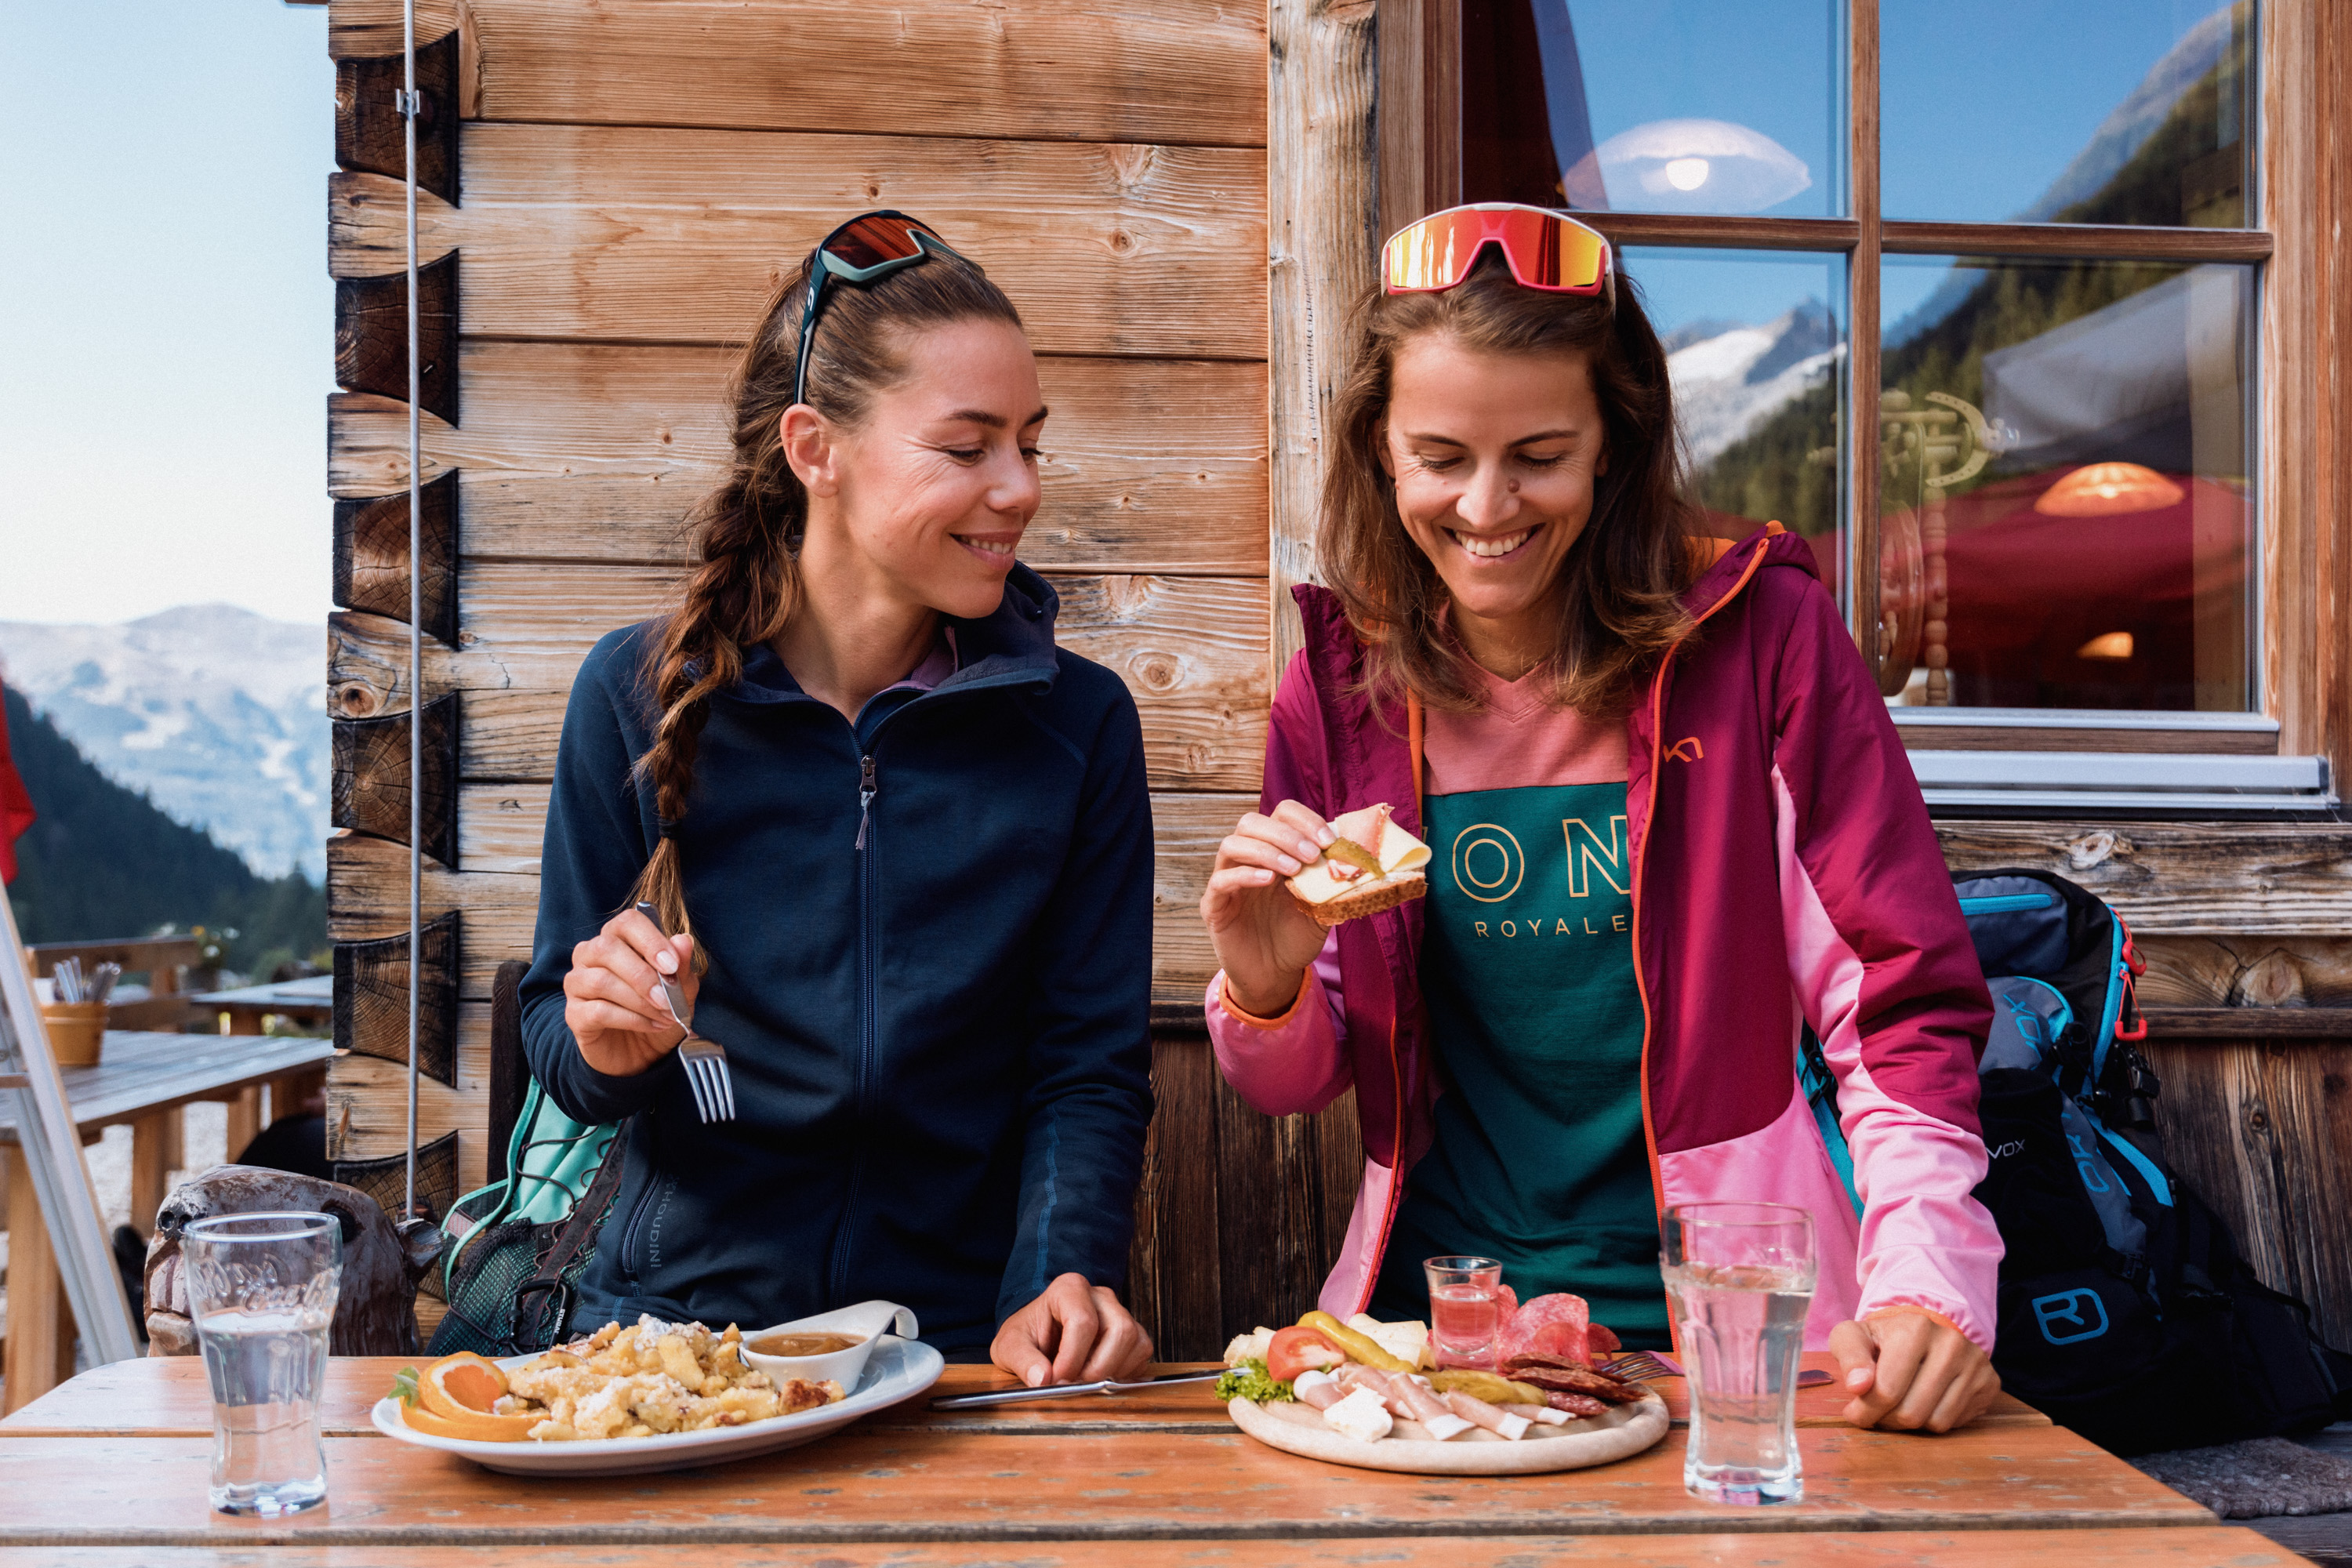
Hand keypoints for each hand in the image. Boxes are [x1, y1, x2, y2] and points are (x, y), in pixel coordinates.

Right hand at [562, 907, 697, 1077]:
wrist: (642, 1051)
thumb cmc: (658, 1010)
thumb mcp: (680, 989)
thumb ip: (681, 965)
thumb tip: (684, 940)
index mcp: (618, 939)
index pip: (627, 922)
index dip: (650, 940)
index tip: (672, 965)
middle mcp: (590, 955)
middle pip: (606, 948)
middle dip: (643, 975)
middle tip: (667, 998)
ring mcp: (577, 983)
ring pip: (601, 981)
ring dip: (639, 1001)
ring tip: (664, 1015)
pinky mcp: (573, 1013)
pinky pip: (598, 1011)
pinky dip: (631, 1019)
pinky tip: (649, 1025)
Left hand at [991, 1273, 1153, 1386]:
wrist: (1039, 1338)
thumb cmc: (1027, 1337)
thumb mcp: (1010, 1347)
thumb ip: (1023, 1360)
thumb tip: (1042, 1378)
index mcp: (1069, 1289)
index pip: (1084, 1321)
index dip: (1072, 1358)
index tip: (1056, 1378)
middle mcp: (1100, 1296)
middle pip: (1120, 1330)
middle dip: (1098, 1367)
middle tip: (1074, 1383)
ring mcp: (1119, 1312)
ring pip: (1136, 1342)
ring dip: (1112, 1371)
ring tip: (1085, 1378)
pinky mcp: (1132, 1332)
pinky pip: (1142, 1354)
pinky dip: (1124, 1373)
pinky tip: (1100, 1375)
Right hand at [1201, 799, 1338, 1016]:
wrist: (1274, 975)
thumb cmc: (1295, 937)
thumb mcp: (1323, 908)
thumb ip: (1333, 884)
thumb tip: (1355, 860)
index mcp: (1275, 851)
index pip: (1281, 814)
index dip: (1305, 820)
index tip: (1328, 840)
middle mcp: (1248, 860)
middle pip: (1251, 822)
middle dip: (1285, 833)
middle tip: (1312, 855)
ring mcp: (1227, 880)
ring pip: (1232, 844)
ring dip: (1266, 850)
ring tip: (1293, 870)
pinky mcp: (1214, 905)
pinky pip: (1221, 880)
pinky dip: (1244, 874)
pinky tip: (1268, 880)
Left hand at [1829, 1312, 2000, 1432]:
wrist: (1921, 1335)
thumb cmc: (1881, 1340)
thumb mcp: (1853, 1338)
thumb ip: (1849, 1358)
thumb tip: (1858, 1386)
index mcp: (1915, 1328)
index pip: (1886, 1391)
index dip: (1864, 1411)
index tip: (1854, 1412)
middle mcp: (1951, 1343)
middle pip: (1911, 1412)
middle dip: (1887, 1420)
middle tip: (1878, 1411)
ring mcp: (1975, 1363)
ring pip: (1934, 1422)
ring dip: (1910, 1424)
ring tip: (1900, 1405)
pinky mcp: (1989, 1382)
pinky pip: (1954, 1424)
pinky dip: (1933, 1422)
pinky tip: (1924, 1403)